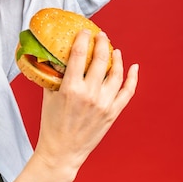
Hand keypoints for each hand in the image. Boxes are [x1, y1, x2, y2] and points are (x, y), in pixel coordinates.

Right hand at [34, 30, 138, 176]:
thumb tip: (55, 58)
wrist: (62, 151)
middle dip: (102, 43)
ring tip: (114, 50)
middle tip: (101, 35)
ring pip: (116, 73)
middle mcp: (89, 94)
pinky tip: (134, 67)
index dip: (83, 38)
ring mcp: (104, 104)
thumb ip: (53, 76)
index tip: (85, 30)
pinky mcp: (113, 113)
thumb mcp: (48, 95)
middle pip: (100, 59)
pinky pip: (127, 91)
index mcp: (70, 88)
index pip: (79, 54)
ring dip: (117, 58)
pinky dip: (133, 78)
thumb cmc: (51, 123)